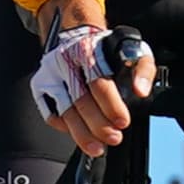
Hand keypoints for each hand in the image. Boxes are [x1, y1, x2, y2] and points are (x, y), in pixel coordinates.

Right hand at [29, 6, 151, 154]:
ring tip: (97, 147)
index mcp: (88, 50)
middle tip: (113, 138)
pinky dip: (65, 127)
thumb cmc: (107, 49)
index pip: (98, 82)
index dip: (111, 105)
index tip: (123, 122)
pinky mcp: (40, 85)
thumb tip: (141, 90)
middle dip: (98, 125)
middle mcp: (65, 61)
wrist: (77, 36)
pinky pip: (50, 114)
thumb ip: (143, 70)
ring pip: (64, 111)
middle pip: (80, 100)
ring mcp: (49, 75)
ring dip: (81, 134)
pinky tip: (80, 134)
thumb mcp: (133, 50)